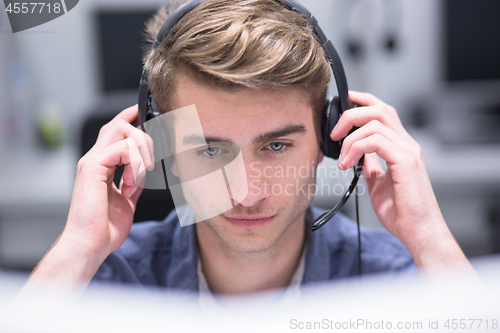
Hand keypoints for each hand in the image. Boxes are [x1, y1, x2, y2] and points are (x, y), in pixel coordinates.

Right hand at [62, 105, 154, 257]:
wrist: (90, 245)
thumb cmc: (104, 228)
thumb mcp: (127, 200)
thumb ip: (134, 182)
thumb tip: (145, 172)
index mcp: (102, 165)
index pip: (115, 130)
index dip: (131, 118)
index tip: (148, 115)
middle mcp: (95, 159)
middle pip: (119, 123)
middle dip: (143, 135)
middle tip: (150, 161)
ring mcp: (92, 161)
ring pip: (121, 130)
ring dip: (142, 151)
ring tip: (141, 177)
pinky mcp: (92, 167)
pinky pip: (123, 149)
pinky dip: (135, 165)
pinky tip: (131, 184)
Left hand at [331, 92, 471, 271]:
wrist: (418, 232)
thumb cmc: (402, 213)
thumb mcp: (378, 184)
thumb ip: (370, 166)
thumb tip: (357, 155)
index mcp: (401, 147)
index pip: (383, 111)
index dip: (363, 101)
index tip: (343, 102)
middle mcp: (407, 145)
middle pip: (380, 109)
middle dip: (351, 114)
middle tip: (334, 133)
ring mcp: (408, 151)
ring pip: (375, 123)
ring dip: (350, 138)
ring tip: (341, 160)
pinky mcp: (406, 162)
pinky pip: (376, 141)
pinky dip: (356, 148)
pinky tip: (348, 164)